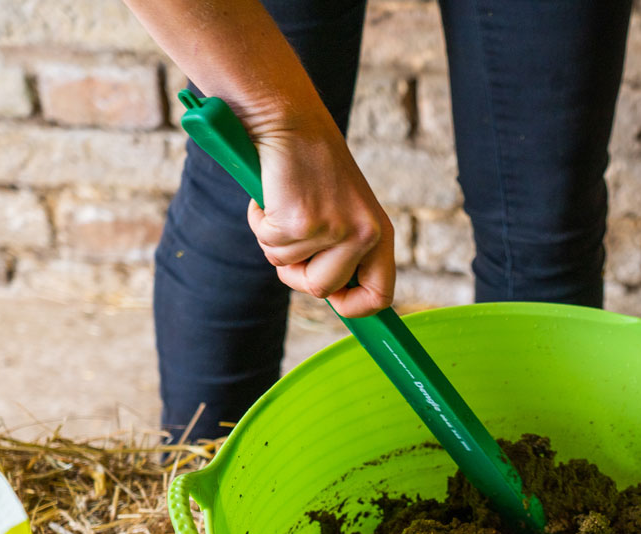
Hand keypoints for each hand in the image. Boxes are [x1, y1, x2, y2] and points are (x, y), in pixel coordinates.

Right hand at [246, 114, 394, 316]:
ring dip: (274, 240)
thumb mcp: (342, 210)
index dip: (355, 307)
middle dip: (295, 272)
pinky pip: (270, 244)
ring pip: (287, 267)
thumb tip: (329, 293)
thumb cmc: (311, 166)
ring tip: (282, 203)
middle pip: (322, 289)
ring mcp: (334, 228)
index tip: (335, 302)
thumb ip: (342, 250)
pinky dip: (260, 222)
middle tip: (290, 237)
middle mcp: (364, 234)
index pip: (380, 295)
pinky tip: (270, 195)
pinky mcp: (302, 221)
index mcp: (380, 232)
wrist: (290, 119)